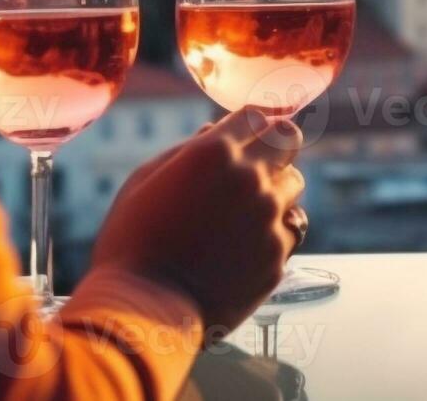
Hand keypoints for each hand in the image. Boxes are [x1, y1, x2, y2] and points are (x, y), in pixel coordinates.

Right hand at [89, 107, 304, 334]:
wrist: (143, 309)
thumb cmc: (132, 244)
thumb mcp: (145, 181)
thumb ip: (186, 151)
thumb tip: (213, 133)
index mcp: (214, 152)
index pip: (256, 116)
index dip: (250, 126)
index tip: (246, 135)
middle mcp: (250, 178)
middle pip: (289, 141)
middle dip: (275, 147)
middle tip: (258, 164)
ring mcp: (269, 217)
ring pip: (294, 186)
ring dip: (276, 190)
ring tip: (246, 212)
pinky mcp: (278, 255)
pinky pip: (291, 230)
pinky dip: (275, 232)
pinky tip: (248, 244)